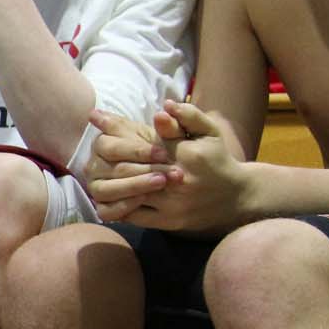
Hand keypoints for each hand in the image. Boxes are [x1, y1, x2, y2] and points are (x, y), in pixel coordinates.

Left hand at [99, 102, 251, 231]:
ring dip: (110, 184)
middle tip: (91, 154)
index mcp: (186, 154)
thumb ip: (187, 118)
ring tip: (98, 176)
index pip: (143, 142)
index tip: (95, 118)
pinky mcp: (168, 222)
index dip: (116, 130)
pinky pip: (133, 215)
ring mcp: (171, 203)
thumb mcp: (208, 133)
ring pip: (129, 194)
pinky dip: (118, 206)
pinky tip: (111, 196)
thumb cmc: (217, 159)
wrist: (236, 197)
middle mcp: (177, 180)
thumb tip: (164, 106)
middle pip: (130, 170)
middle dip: (108, 160)